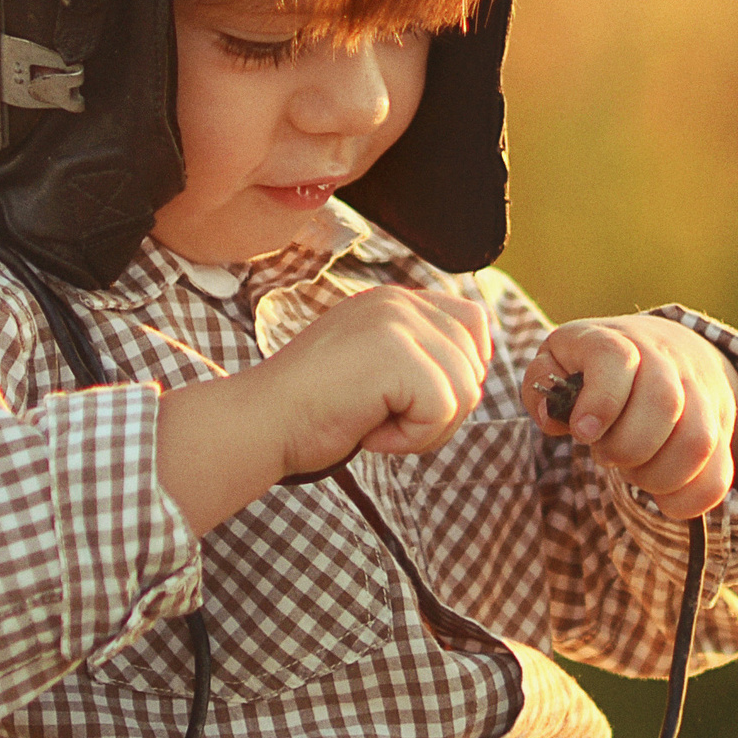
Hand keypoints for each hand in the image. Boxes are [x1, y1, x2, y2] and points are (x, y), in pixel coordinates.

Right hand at [156, 284, 491, 532]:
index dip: (460, 373)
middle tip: (382, 419)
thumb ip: (417, 353)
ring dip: (425, 428)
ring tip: (372, 424)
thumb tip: (478, 371)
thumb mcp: (372, 364)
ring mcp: (398, 324)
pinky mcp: (397, 356)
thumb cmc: (311, 408)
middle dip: (440, 411)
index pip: (473, 325)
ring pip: (465, 392)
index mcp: (396, 300)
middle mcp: (400, 302)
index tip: (412, 399)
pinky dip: (411, 438)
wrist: (259, 423)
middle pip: (475, 365)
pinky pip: (443, 411)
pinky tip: (369, 432)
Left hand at [524, 315, 737, 520]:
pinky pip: (719, 474)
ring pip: (697, 441)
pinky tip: (663, 496)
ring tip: (635, 472)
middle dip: (628, 446)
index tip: (584, 433)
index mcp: (619, 341)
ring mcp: (701, 394)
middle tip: (607, 454)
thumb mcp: (560, 360)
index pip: (617, 358)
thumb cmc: (597, 367)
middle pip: (664, 402)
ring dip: (657, 475)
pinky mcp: (721, 429)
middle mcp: (667, 361)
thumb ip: (542, 384)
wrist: (668, 349)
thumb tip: (552, 417)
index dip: (601, 401)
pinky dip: (689, 498)